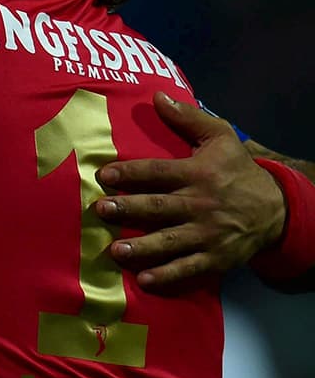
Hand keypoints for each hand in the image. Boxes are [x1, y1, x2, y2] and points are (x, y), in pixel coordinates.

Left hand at [94, 92, 286, 290]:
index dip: (131, 173)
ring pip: (170, 241)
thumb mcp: (220, 136)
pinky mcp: (215, 258)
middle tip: (101, 210)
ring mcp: (207, 234)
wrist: (275, 208)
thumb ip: (187, 118)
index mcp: (197, 173)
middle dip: (129, 209)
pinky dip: (167, 276)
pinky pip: (188, 269)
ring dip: (142, 247)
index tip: (103, 175)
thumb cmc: (237, 170)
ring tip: (116, 250)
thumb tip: (157, 97)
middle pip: (159, 207)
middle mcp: (200, 204)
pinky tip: (144, 280)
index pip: (158, 172)